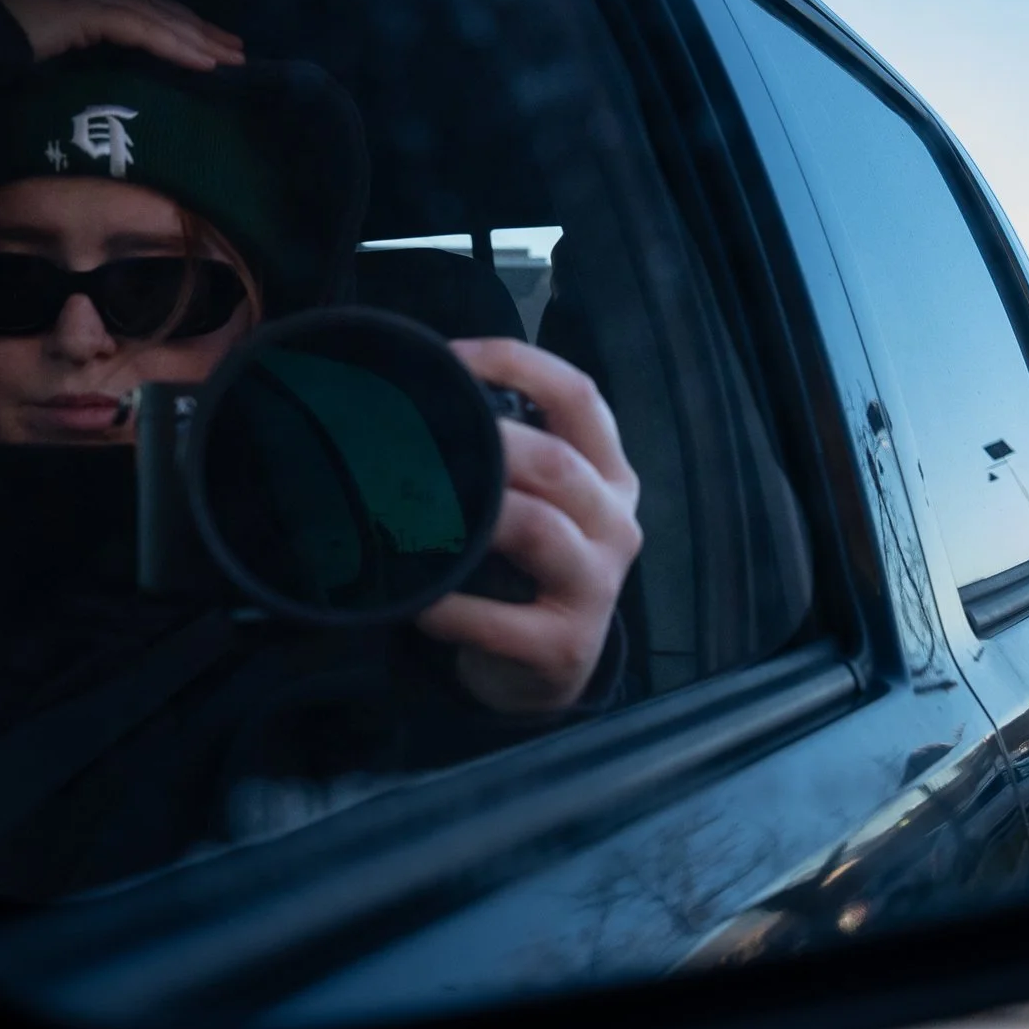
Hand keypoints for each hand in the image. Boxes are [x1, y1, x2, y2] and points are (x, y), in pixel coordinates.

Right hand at [0, 0, 246, 71]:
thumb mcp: (40, 58)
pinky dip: (173, 44)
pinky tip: (202, 61)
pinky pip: (140, 27)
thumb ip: (71, 59)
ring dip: (197, 38)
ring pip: (155, 15)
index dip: (176, 25)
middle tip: (238, 50)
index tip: (209, 45)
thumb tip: (102, 86)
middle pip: (156, 6)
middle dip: (199, 29)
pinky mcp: (82, 9)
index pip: (138, 7)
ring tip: (231, 59)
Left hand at [418, 339, 643, 713]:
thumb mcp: (537, 501)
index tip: (449, 358)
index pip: (578, 396)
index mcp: (608, 474)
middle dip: (488, 441)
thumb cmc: (528, 568)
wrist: (547, 671)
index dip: (516, 364)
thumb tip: (422, 390)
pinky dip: (450, 608)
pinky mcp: (565, 647)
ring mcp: (596, 586)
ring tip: (414, 514)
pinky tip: (420, 602)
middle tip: (417, 437)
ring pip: (538, 528)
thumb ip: (506, 453)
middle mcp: (614, 522)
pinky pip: (500, 621)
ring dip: (472, 515)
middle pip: (558, 461)